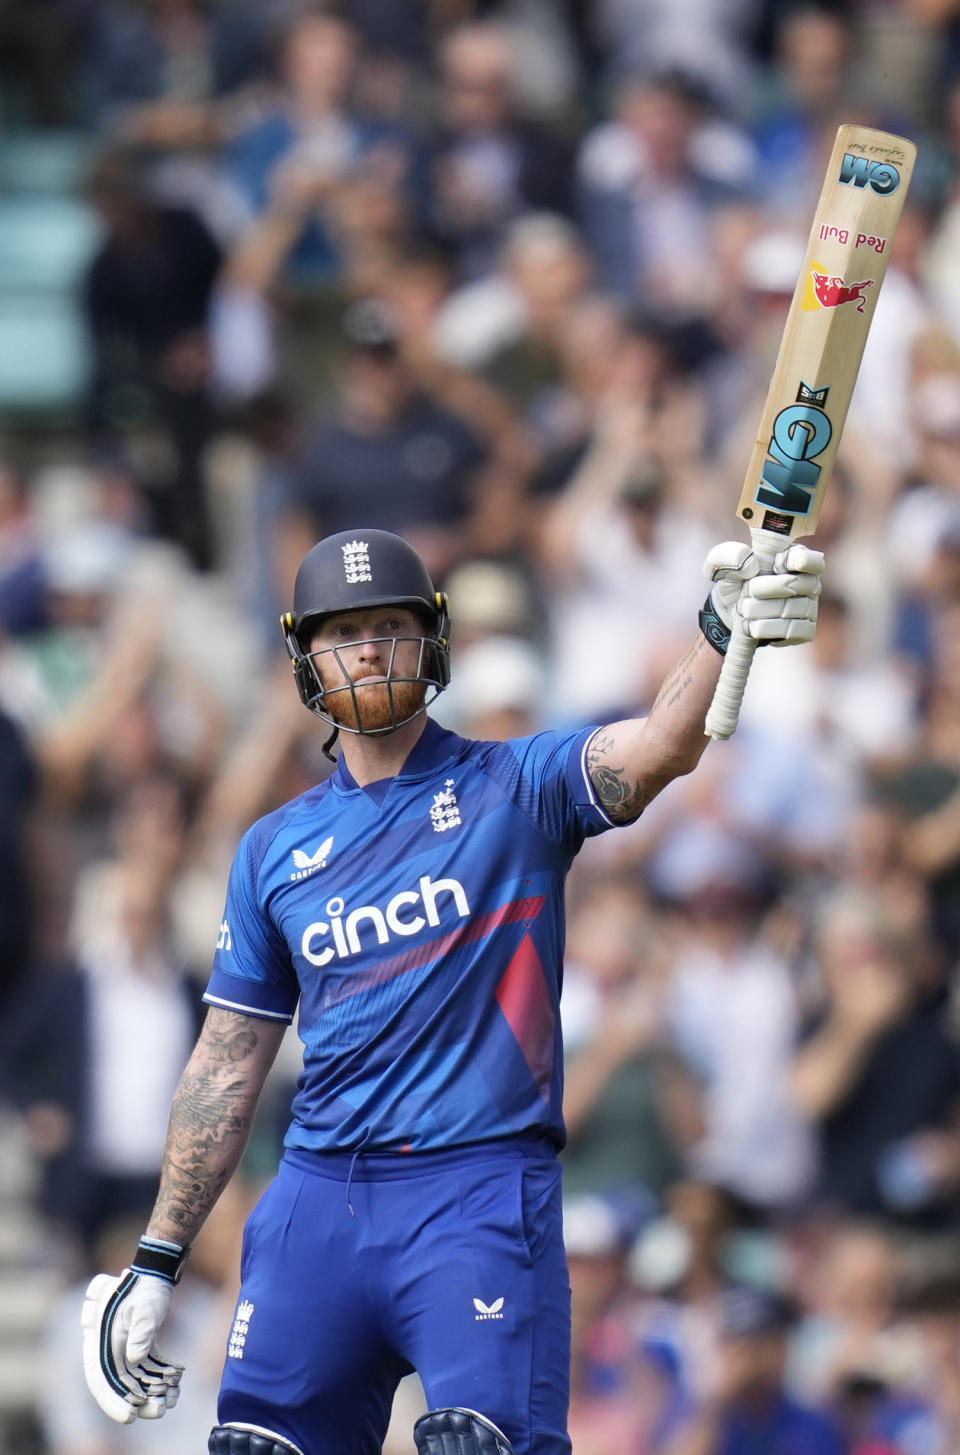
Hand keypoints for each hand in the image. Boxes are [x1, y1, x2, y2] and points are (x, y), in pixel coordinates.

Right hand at [82, 1271, 182, 1423]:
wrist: (156, 1273)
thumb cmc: (146, 1287)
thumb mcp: (144, 1306)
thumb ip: (139, 1331)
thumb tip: (135, 1358)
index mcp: (100, 1342)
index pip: (100, 1380)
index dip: (112, 1401)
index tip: (131, 1415)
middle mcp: (109, 1350)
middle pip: (119, 1385)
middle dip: (138, 1402)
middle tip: (158, 1412)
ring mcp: (124, 1349)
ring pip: (135, 1380)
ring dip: (152, 1393)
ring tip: (170, 1403)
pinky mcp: (140, 1347)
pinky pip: (147, 1370)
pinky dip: (159, 1379)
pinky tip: (176, 1388)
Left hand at [704, 541, 823, 644]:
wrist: (729, 616)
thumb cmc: (733, 584)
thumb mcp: (721, 564)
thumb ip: (729, 555)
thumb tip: (751, 566)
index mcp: (795, 559)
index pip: (813, 559)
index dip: (797, 560)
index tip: (775, 563)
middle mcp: (809, 583)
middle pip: (794, 584)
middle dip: (762, 588)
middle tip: (747, 591)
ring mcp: (810, 607)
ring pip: (791, 609)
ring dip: (759, 610)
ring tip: (744, 610)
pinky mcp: (805, 631)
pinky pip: (793, 631)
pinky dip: (768, 629)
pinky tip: (753, 627)